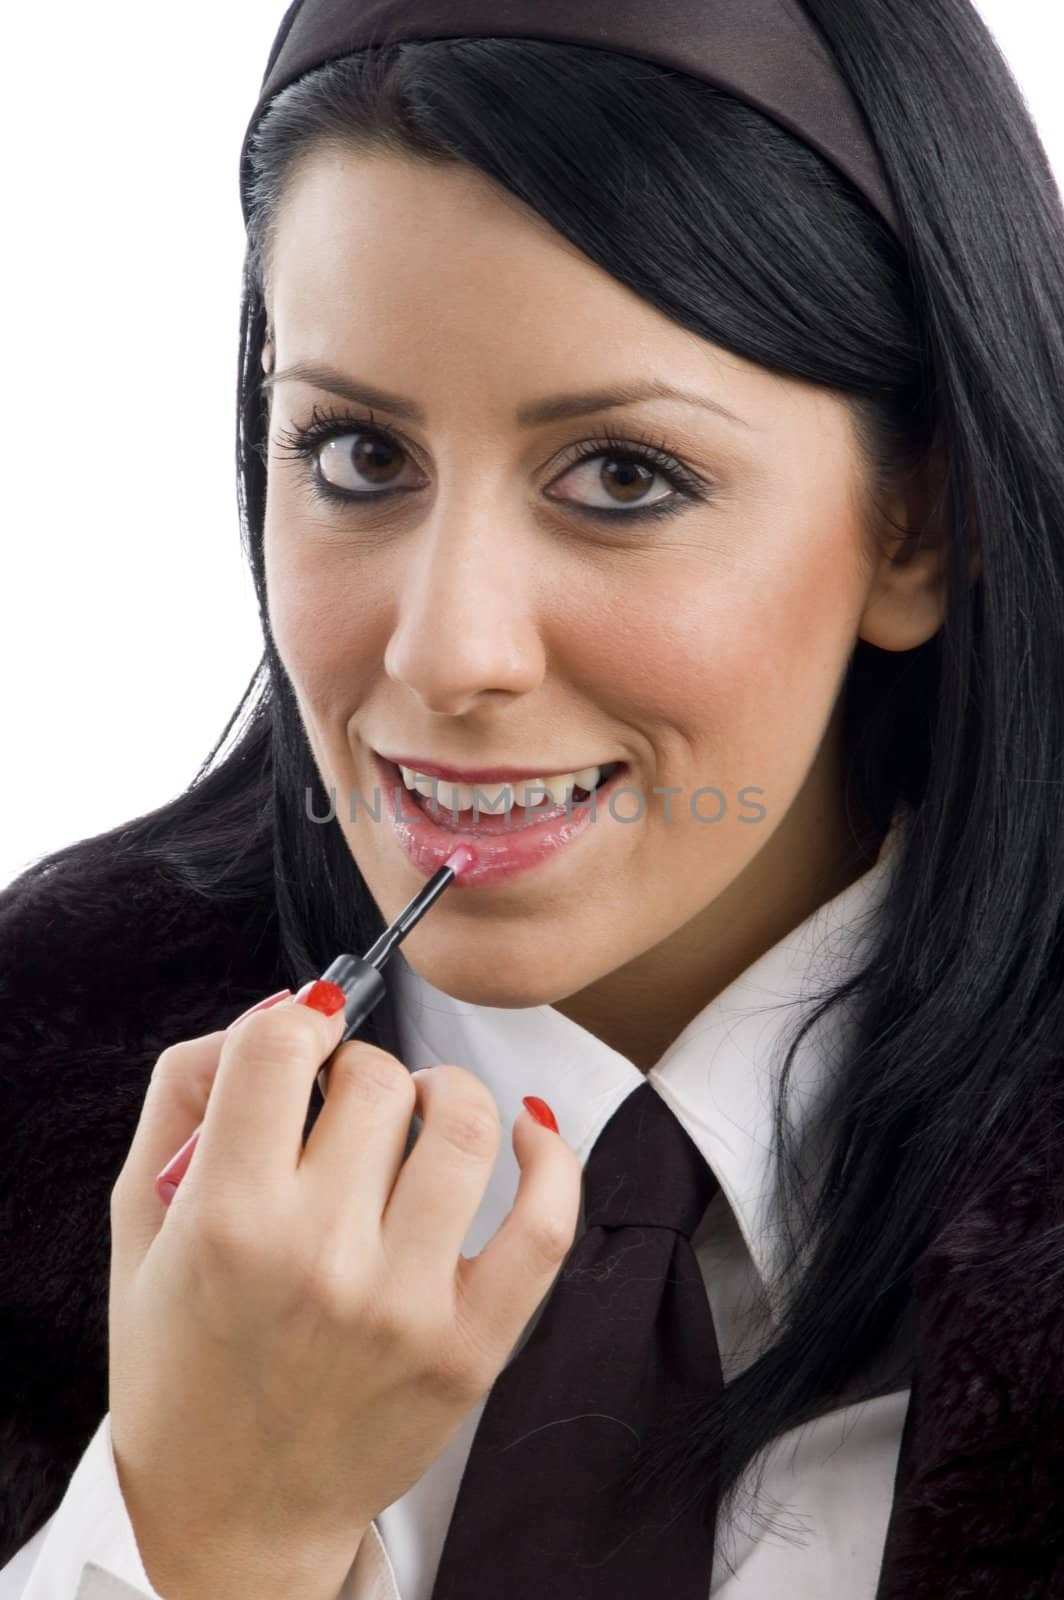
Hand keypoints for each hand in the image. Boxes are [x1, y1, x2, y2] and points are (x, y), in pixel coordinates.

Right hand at [108, 988, 581, 1599]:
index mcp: (223, 1224)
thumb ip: (184, 1096)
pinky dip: (552, 1156)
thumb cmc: (180, 1366)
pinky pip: (545, 1222)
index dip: (295, 1023)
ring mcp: (404, 1307)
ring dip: (445, 1094)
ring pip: (464, 1126)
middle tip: (340, 1114)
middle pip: (377, 1081)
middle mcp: (317, 1261)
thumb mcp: (138, 1226)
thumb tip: (278, 1010)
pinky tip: (526, 1132)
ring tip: (418, 1116)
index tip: (301, 1044)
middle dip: (357, 1075)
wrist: (232, 1512)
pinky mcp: (471, 1347)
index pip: (278, 1048)